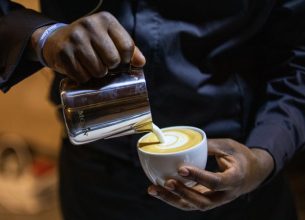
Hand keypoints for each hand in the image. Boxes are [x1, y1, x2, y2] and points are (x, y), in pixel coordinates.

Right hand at [30, 11, 144, 81]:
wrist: (58, 40)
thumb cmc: (91, 41)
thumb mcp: (110, 38)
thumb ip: (129, 49)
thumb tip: (141, 63)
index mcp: (106, 20)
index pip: (127, 46)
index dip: (126, 60)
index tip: (120, 61)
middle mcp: (89, 25)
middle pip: (113, 59)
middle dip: (111, 67)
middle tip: (104, 63)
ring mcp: (75, 39)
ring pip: (99, 70)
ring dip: (98, 74)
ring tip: (92, 65)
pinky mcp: (63, 53)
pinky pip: (83, 76)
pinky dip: (84, 78)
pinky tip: (81, 68)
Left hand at [147, 139, 273, 210]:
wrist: (251, 173)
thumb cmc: (240, 157)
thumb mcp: (229, 146)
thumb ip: (209, 146)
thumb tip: (187, 143)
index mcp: (234, 179)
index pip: (216, 182)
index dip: (198, 176)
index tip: (181, 168)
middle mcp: (225, 195)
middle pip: (202, 202)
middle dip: (181, 193)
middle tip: (165, 182)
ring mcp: (215, 200)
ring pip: (192, 206)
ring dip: (172, 199)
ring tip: (154, 189)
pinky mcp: (206, 199)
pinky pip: (189, 203)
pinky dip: (173, 197)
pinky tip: (159, 190)